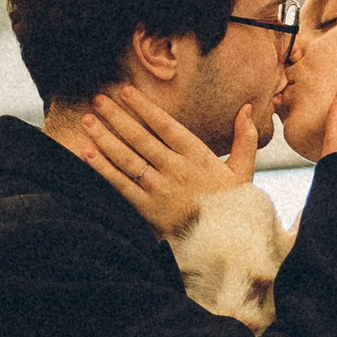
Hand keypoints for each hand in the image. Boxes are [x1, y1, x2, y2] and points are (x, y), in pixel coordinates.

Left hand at [82, 84, 259, 231]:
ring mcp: (160, 190)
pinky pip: (121, 185)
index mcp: (197, 156)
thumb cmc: (232, 206)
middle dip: (117, 117)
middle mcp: (176, 170)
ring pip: (127, 159)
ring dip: (105, 138)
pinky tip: (88, 153)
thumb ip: (244, 139)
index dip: (144, 107)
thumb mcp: (243, 172)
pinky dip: (103, 168)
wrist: (225, 244)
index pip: (165, 126)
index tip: (126, 91)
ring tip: (87, 121)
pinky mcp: (147, 209)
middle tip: (99, 100)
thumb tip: (248, 109)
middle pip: (140, 138)